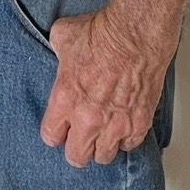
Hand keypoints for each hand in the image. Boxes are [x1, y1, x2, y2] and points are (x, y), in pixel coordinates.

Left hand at [39, 10, 173, 167]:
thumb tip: (61, 54)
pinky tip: (123, 125)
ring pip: (104, 156)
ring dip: (102, 145)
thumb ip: (58, 54)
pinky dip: (126, 138)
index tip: (60, 127)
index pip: (50, 136)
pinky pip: (129, 146)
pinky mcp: (139, 123)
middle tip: (80, 136)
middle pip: (76, 156)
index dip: (55, 132)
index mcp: (65, 98)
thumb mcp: (63, 36)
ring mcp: (115, 124)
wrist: (136, 32)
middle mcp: (88, 118)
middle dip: (76, 147)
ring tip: (102, 133)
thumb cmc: (103, 32)